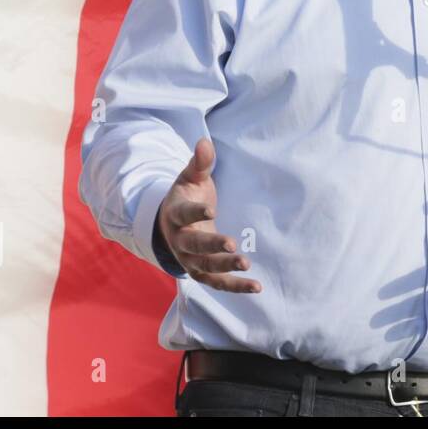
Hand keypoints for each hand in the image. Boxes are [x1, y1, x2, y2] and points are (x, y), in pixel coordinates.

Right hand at [155, 137, 261, 293]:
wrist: (171, 222)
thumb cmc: (186, 196)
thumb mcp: (190, 177)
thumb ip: (199, 162)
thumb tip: (204, 141)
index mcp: (175, 214)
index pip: (184, 214)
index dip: (196, 213)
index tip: (212, 210)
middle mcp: (180, 240)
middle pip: (194, 246)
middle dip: (212, 247)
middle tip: (232, 246)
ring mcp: (189, 259)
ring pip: (205, 269)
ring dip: (225, 270)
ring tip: (247, 266)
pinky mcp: (201, 272)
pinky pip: (217, 283)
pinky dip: (235, 287)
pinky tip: (256, 287)